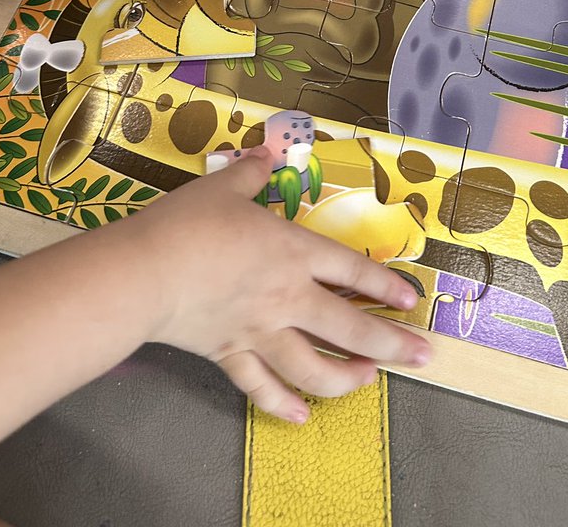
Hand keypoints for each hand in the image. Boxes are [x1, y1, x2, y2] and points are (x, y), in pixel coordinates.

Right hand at [130, 148, 429, 422]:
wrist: (145, 273)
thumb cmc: (188, 225)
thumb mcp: (223, 186)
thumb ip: (250, 172)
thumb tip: (265, 153)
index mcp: (293, 252)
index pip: (352, 270)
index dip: (386, 284)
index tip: (412, 300)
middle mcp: (286, 298)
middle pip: (349, 328)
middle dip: (392, 345)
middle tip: (422, 357)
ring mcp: (259, 332)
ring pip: (313, 368)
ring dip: (345, 379)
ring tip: (367, 381)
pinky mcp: (229, 355)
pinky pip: (261, 387)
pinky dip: (282, 403)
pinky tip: (299, 415)